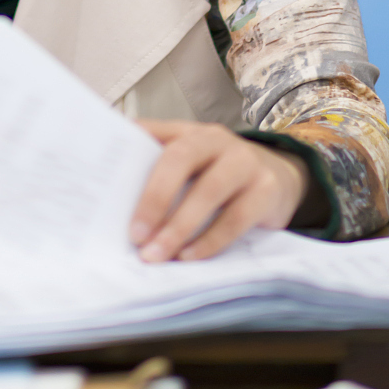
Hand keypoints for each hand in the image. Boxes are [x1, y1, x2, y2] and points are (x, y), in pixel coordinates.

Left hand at [129, 122, 309, 261]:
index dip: (128, 149)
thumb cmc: (221, 175)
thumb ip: (161, 172)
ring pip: (207, 191)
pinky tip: (189, 256)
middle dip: (154, 197)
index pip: (152, 132)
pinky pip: (235, 218)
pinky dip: (209, 240)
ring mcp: (244, 162)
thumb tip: (116, 198)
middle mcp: (216, 140)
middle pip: (179, 158)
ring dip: (178, 227)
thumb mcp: (195, 165)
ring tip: (156, 254)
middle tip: (135, 234)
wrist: (282, 178)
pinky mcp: (266, 190)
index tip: (105, 180)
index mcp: (189, 132)